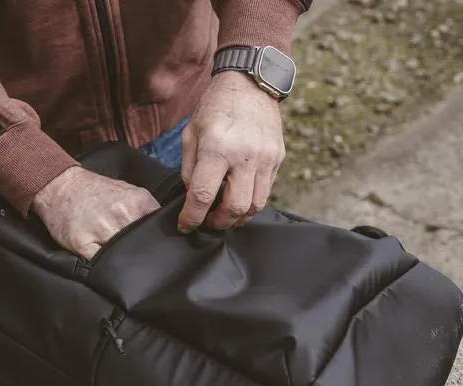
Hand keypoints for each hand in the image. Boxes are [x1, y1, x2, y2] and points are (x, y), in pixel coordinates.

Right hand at [31, 166, 159, 260]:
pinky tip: (106, 263)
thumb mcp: (129, 191)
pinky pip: (101, 263)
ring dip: (125, 262)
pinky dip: (105, 267)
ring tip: (122, 259)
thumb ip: (148, 209)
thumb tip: (171, 227)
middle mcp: (121, 215)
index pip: (159, 229)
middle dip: (143, 253)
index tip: (162, 251)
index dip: (161, 243)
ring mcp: (101, 229)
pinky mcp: (82, 242)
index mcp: (137, 202)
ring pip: (123, 256)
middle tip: (142, 259)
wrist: (61, 186)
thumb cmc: (95, 191)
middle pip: (143, 245)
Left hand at [179, 71, 285, 231]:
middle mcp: (245, 155)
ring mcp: (265, 158)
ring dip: (237, 217)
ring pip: (255, 205)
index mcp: (217, 147)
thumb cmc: (216, 106)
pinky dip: (250, 201)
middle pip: (234, 208)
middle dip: (219, 223)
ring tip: (224, 215)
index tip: (185, 226)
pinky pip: (265, 191)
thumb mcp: (191, 133)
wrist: (250, 82)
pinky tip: (239, 197)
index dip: (192, 217)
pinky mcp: (277, 159)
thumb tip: (192, 198)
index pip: (203, 195)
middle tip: (208, 223)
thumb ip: (189, 169)